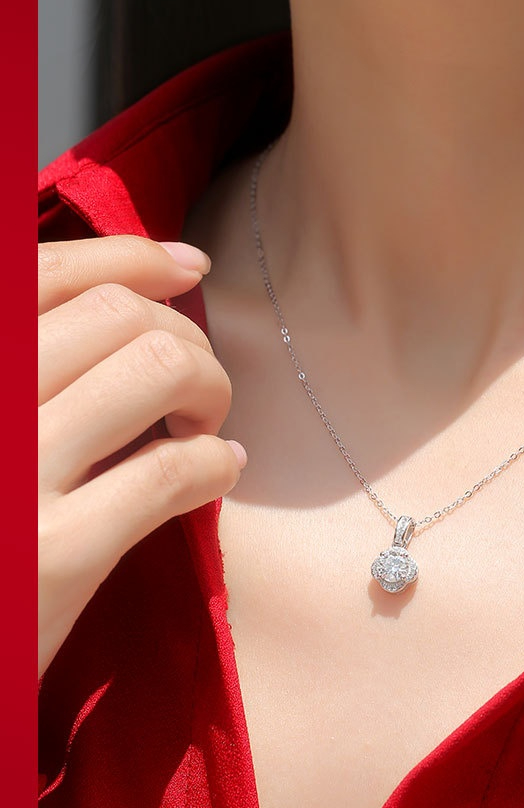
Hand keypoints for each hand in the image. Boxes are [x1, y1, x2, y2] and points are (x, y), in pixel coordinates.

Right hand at [38, 235, 245, 678]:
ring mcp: (12, 474)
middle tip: (197, 389)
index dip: (130, 256)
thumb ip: (31, 376)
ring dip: (208, 390)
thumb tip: (137, 293)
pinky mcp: (54, 552)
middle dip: (183, 340)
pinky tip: (218, 472)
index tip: (186, 267)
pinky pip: (168, 470)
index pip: (43, 271)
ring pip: (156, 369)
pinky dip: (211, 463)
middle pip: (119, 315)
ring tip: (206, 427)